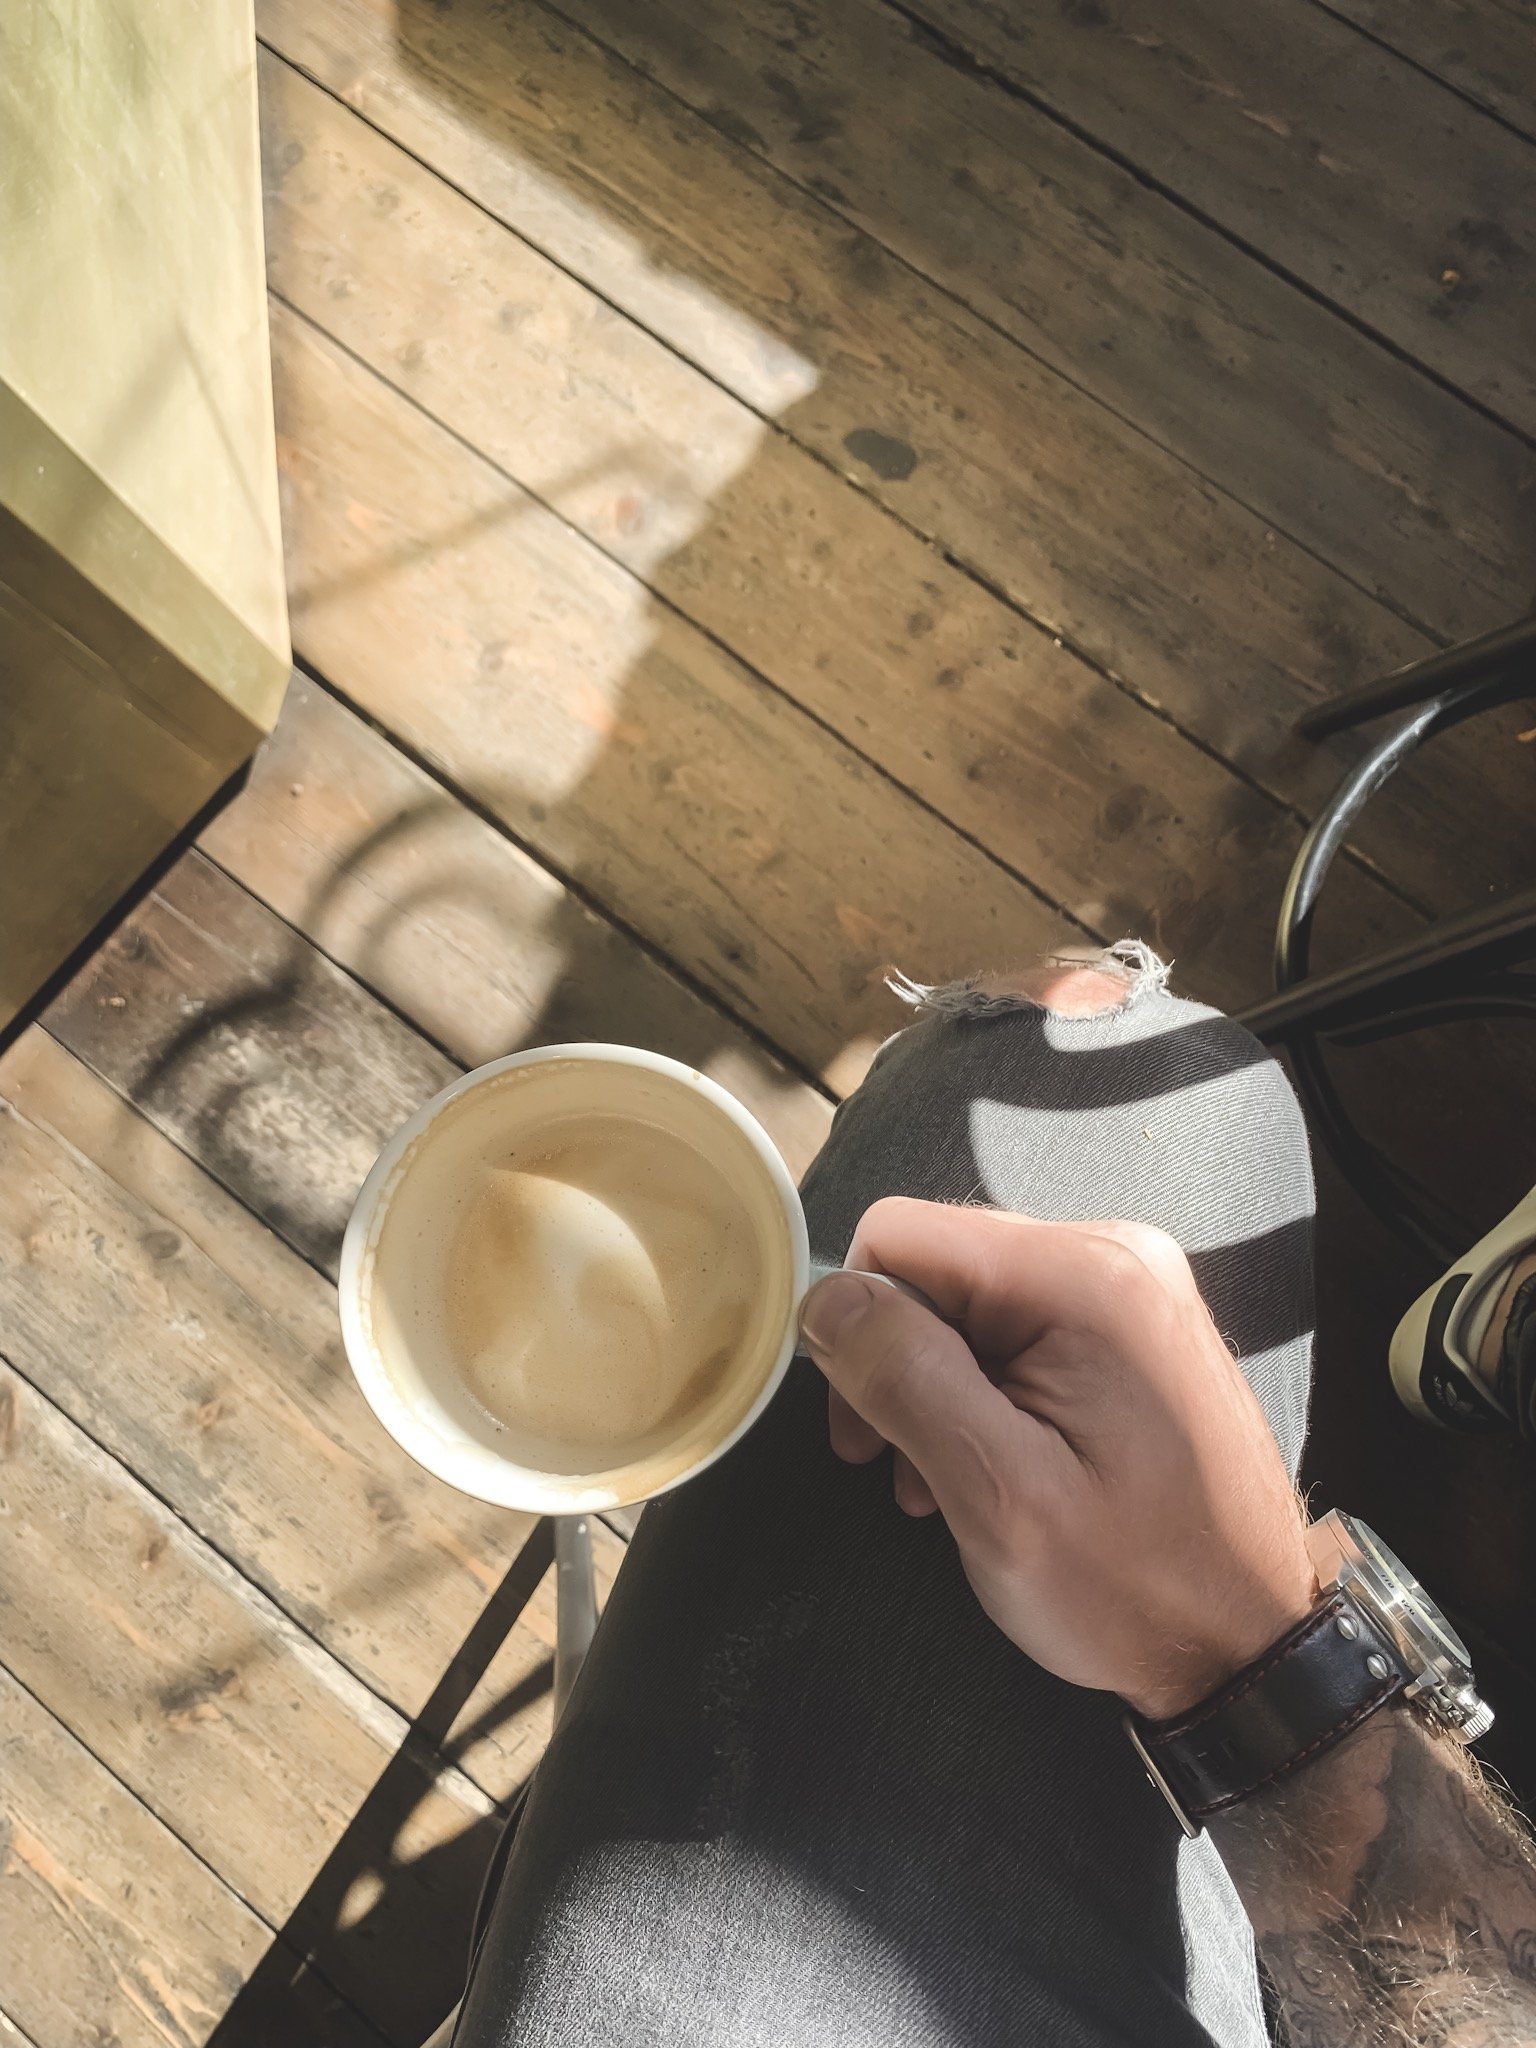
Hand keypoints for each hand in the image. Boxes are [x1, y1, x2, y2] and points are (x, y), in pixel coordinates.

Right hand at [799, 1198, 1315, 1719]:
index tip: (864, 1431)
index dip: (857, 1326)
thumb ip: (905, 1378)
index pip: (899, 1235)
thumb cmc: (1133, 1586)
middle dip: (898, 1363)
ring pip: (969, 1301)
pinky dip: (985, 1391)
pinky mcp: (1134, 1326)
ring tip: (945, 1483)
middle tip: (898, 1469)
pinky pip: (1019, 1326)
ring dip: (937, 1387)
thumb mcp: (999, 1492)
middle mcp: (1113, 1254)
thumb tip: (826, 1298)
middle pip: (937, 1265)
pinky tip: (991, 1466)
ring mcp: (1130, 1288)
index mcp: (1083, 1274)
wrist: (1250, 1644)